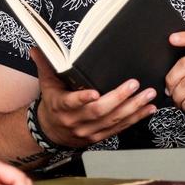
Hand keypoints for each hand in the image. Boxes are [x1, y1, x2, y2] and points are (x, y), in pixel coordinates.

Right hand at [34, 47, 156, 147]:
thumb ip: (45, 64)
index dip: (83, 99)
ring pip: (113, 120)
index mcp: (61, 106)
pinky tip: (148, 109)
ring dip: (133, 108)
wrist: (50, 131)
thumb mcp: (46, 84)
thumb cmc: (52, 104)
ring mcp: (88, 130)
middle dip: (118, 98)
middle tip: (134, 85)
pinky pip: (119, 128)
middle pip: (98, 111)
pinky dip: (136, 118)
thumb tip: (37, 48)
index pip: (72, 103)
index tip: (94, 93)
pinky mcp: (99, 136)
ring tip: (148, 95)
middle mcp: (75, 120)